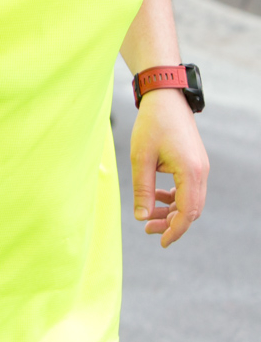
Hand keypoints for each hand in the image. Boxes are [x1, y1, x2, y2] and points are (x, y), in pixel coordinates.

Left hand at [130, 88, 208, 246]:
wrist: (166, 99)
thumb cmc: (151, 125)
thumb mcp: (140, 159)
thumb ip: (142, 190)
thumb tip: (142, 217)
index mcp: (190, 172)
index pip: (187, 212)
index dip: (175, 230)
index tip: (160, 242)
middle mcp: (201, 172)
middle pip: (191, 210)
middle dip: (171, 223)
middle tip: (147, 230)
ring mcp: (200, 168)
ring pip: (190, 200)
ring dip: (172, 211)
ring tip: (149, 217)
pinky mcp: (195, 163)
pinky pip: (189, 189)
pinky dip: (175, 198)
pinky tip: (157, 198)